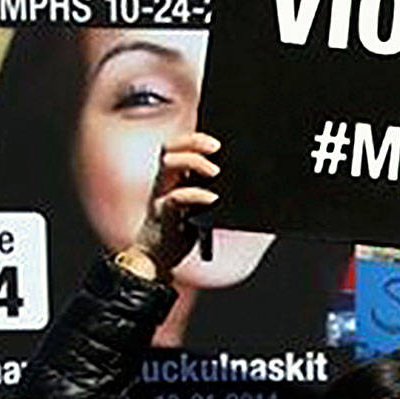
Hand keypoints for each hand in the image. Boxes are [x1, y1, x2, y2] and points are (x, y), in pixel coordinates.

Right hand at [127, 131, 221, 281]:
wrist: (157, 258)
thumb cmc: (180, 231)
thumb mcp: (197, 208)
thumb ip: (208, 192)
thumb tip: (243, 186)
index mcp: (172, 177)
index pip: (177, 147)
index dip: (195, 139)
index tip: (217, 143)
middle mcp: (164, 181)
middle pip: (170, 148)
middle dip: (193, 142)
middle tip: (217, 148)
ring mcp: (160, 195)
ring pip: (169, 165)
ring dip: (193, 162)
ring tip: (215, 172)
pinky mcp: (162, 213)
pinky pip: (175, 197)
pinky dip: (196, 195)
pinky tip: (213, 199)